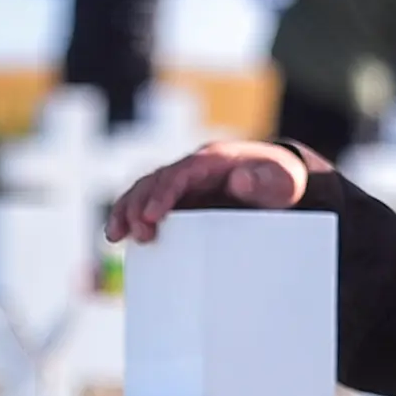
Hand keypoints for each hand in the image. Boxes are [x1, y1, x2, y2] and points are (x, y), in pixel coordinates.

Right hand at [105, 142, 309, 245]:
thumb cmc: (280, 182)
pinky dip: (131, 215)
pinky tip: (119, 235)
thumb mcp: (280, 182)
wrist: (279, 181)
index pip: (182, 172)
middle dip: (139, 204)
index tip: (152, 215)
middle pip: (156, 179)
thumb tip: (237, 181)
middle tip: (135, 233)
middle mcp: (193, 167)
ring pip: (145, 189)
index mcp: (214, 160)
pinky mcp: (180, 197)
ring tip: (115, 236)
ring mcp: (184, 181)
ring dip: (127, 210)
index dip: (165, 192)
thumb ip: (262, 181)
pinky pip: (148, 202)